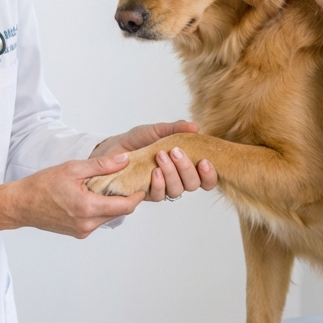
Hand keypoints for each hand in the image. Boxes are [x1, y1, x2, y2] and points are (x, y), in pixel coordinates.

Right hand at [0, 154, 144, 237]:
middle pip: (118, 212)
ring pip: (108, 217)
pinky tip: (93, 196)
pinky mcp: (77, 233)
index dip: (137, 196)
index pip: (124, 206)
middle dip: (126, 198)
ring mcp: (82, 231)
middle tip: (129, 182)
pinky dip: (100, 210)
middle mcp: (87, 224)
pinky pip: (96, 221)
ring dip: (112, 204)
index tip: (142, 185)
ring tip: (110, 187)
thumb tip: (124, 160)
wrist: (21, 205)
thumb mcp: (73, 168)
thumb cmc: (42, 185)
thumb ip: (101, 165)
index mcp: (88, 207)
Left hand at [92, 121, 217, 199]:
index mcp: (184, 165)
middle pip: (193, 184)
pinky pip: (159, 195)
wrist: (113, 148)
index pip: (205, 177)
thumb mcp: (157, 131)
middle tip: (176, 151)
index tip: (204, 161)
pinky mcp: (147, 194)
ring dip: (172, 173)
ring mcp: (163, 188)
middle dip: (187, 168)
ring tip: (161, 156)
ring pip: (177, 190)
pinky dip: (159, 183)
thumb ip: (175, 129)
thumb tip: (195, 127)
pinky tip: (155, 171)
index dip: (209, 174)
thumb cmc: (137, 141)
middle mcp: (177, 179)